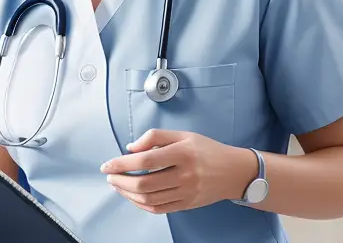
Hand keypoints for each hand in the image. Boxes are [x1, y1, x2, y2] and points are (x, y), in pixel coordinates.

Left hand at [99, 129, 255, 213]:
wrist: (234, 172)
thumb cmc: (207, 150)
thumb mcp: (183, 134)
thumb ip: (155, 136)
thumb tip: (131, 147)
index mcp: (183, 152)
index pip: (146, 159)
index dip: (122, 163)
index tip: (108, 164)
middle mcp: (185, 174)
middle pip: (145, 183)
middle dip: (121, 180)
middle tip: (109, 175)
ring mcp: (186, 192)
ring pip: (149, 199)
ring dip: (127, 193)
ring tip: (117, 185)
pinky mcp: (186, 204)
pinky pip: (159, 209)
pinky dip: (141, 204)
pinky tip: (132, 196)